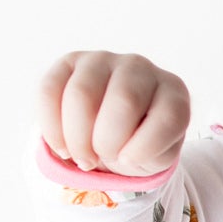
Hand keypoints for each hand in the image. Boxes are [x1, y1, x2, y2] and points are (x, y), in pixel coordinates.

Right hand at [39, 51, 190, 176]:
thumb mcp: (156, 157)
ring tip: (82, 157)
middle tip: (99, 160)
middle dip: (106, 143)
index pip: (167, 116)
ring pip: (82, 95)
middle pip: (123, 101)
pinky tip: (62, 146)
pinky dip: (52, 127)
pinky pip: (50, 90)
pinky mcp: (69, 63)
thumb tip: (124, 153)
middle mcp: (140, 68)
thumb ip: (151, 155)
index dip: (145, 148)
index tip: (129, 161)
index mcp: (172, 91)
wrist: (113, 132)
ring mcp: (103, 60)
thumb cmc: (139, 144)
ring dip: (77, 138)